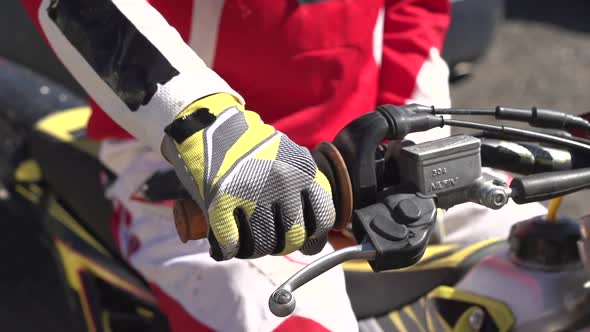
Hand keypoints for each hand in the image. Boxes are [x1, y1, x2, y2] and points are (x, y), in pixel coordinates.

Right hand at [162, 93, 334, 259]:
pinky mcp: (221, 199)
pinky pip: (231, 243)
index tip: (304, 243)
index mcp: (303, 169)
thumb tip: (312, 236)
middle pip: (293, 238)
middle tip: (269, 242)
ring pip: (262, 245)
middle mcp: (283, 181)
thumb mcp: (288, 157)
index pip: (323, 218)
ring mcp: (252, 191)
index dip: (314, 238)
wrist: (207, 121)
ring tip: (244, 243)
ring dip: (253, 250)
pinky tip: (223, 247)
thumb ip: (302, 187)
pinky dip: (226, 250)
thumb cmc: (249, 146)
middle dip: (282, 246)